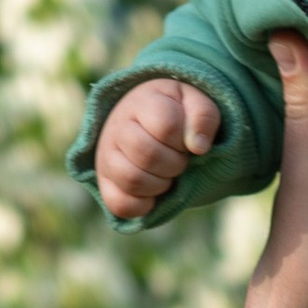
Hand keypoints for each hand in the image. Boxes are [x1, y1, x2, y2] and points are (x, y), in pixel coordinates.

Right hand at [99, 74, 222, 219]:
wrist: (144, 121)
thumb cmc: (175, 113)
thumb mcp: (196, 104)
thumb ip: (203, 117)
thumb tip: (198, 147)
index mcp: (143, 102)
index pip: (166, 126)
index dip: (184, 140)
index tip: (187, 140)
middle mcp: (117, 126)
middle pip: (148, 155)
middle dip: (175, 163)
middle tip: (180, 159)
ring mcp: (106, 155)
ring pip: (132, 180)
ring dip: (161, 184)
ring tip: (167, 174)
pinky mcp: (104, 182)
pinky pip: (119, 204)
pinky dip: (143, 205)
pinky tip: (153, 193)